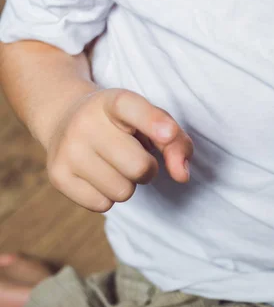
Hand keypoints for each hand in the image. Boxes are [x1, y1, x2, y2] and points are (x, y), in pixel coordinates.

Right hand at [45, 88, 193, 211]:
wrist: (64, 117)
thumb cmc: (122, 124)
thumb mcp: (150, 121)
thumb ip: (176, 143)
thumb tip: (182, 176)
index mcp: (113, 101)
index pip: (132, 108)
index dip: (154, 122)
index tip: (169, 133)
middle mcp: (85, 122)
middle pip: (139, 168)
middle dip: (147, 169)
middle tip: (135, 156)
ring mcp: (67, 149)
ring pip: (123, 192)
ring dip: (127, 184)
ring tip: (114, 164)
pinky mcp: (57, 175)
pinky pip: (103, 205)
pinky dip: (108, 196)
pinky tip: (98, 175)